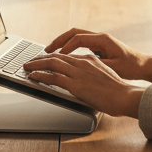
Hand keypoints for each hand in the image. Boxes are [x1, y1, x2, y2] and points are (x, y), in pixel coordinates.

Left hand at [24, 52, 145, 117]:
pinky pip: (53, 77)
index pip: (66, 56)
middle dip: (40, 59)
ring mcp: (78, 73)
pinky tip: (33, 76)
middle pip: (56, 57)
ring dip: (36, 65)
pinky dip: (40, 75)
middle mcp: (82, 63)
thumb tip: (85, 80)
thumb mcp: (105, 75)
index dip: (53, 57)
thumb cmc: (118, 91)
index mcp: (90, 59)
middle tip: (30, 61)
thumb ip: (93, 74)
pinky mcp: (75, 84)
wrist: (124, 96)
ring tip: (27, 66)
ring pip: (52, 64)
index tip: (44, 59)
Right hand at [39, 28, 151, 82]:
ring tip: (50, 52)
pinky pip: (79, 42)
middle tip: (46, 50)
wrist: (143, 65)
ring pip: (75, 36)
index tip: (56, 55)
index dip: (66, 46)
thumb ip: (97, 65)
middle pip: (74, 33)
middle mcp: (99, 37)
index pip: (79, 38)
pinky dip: (69, 47)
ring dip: (62, 42)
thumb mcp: (114, 67)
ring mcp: (98, 40)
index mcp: (103, 39)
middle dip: (59, 40)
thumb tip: (80, 65)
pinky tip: (63, 56)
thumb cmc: (131, 66)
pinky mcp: (98, 46)